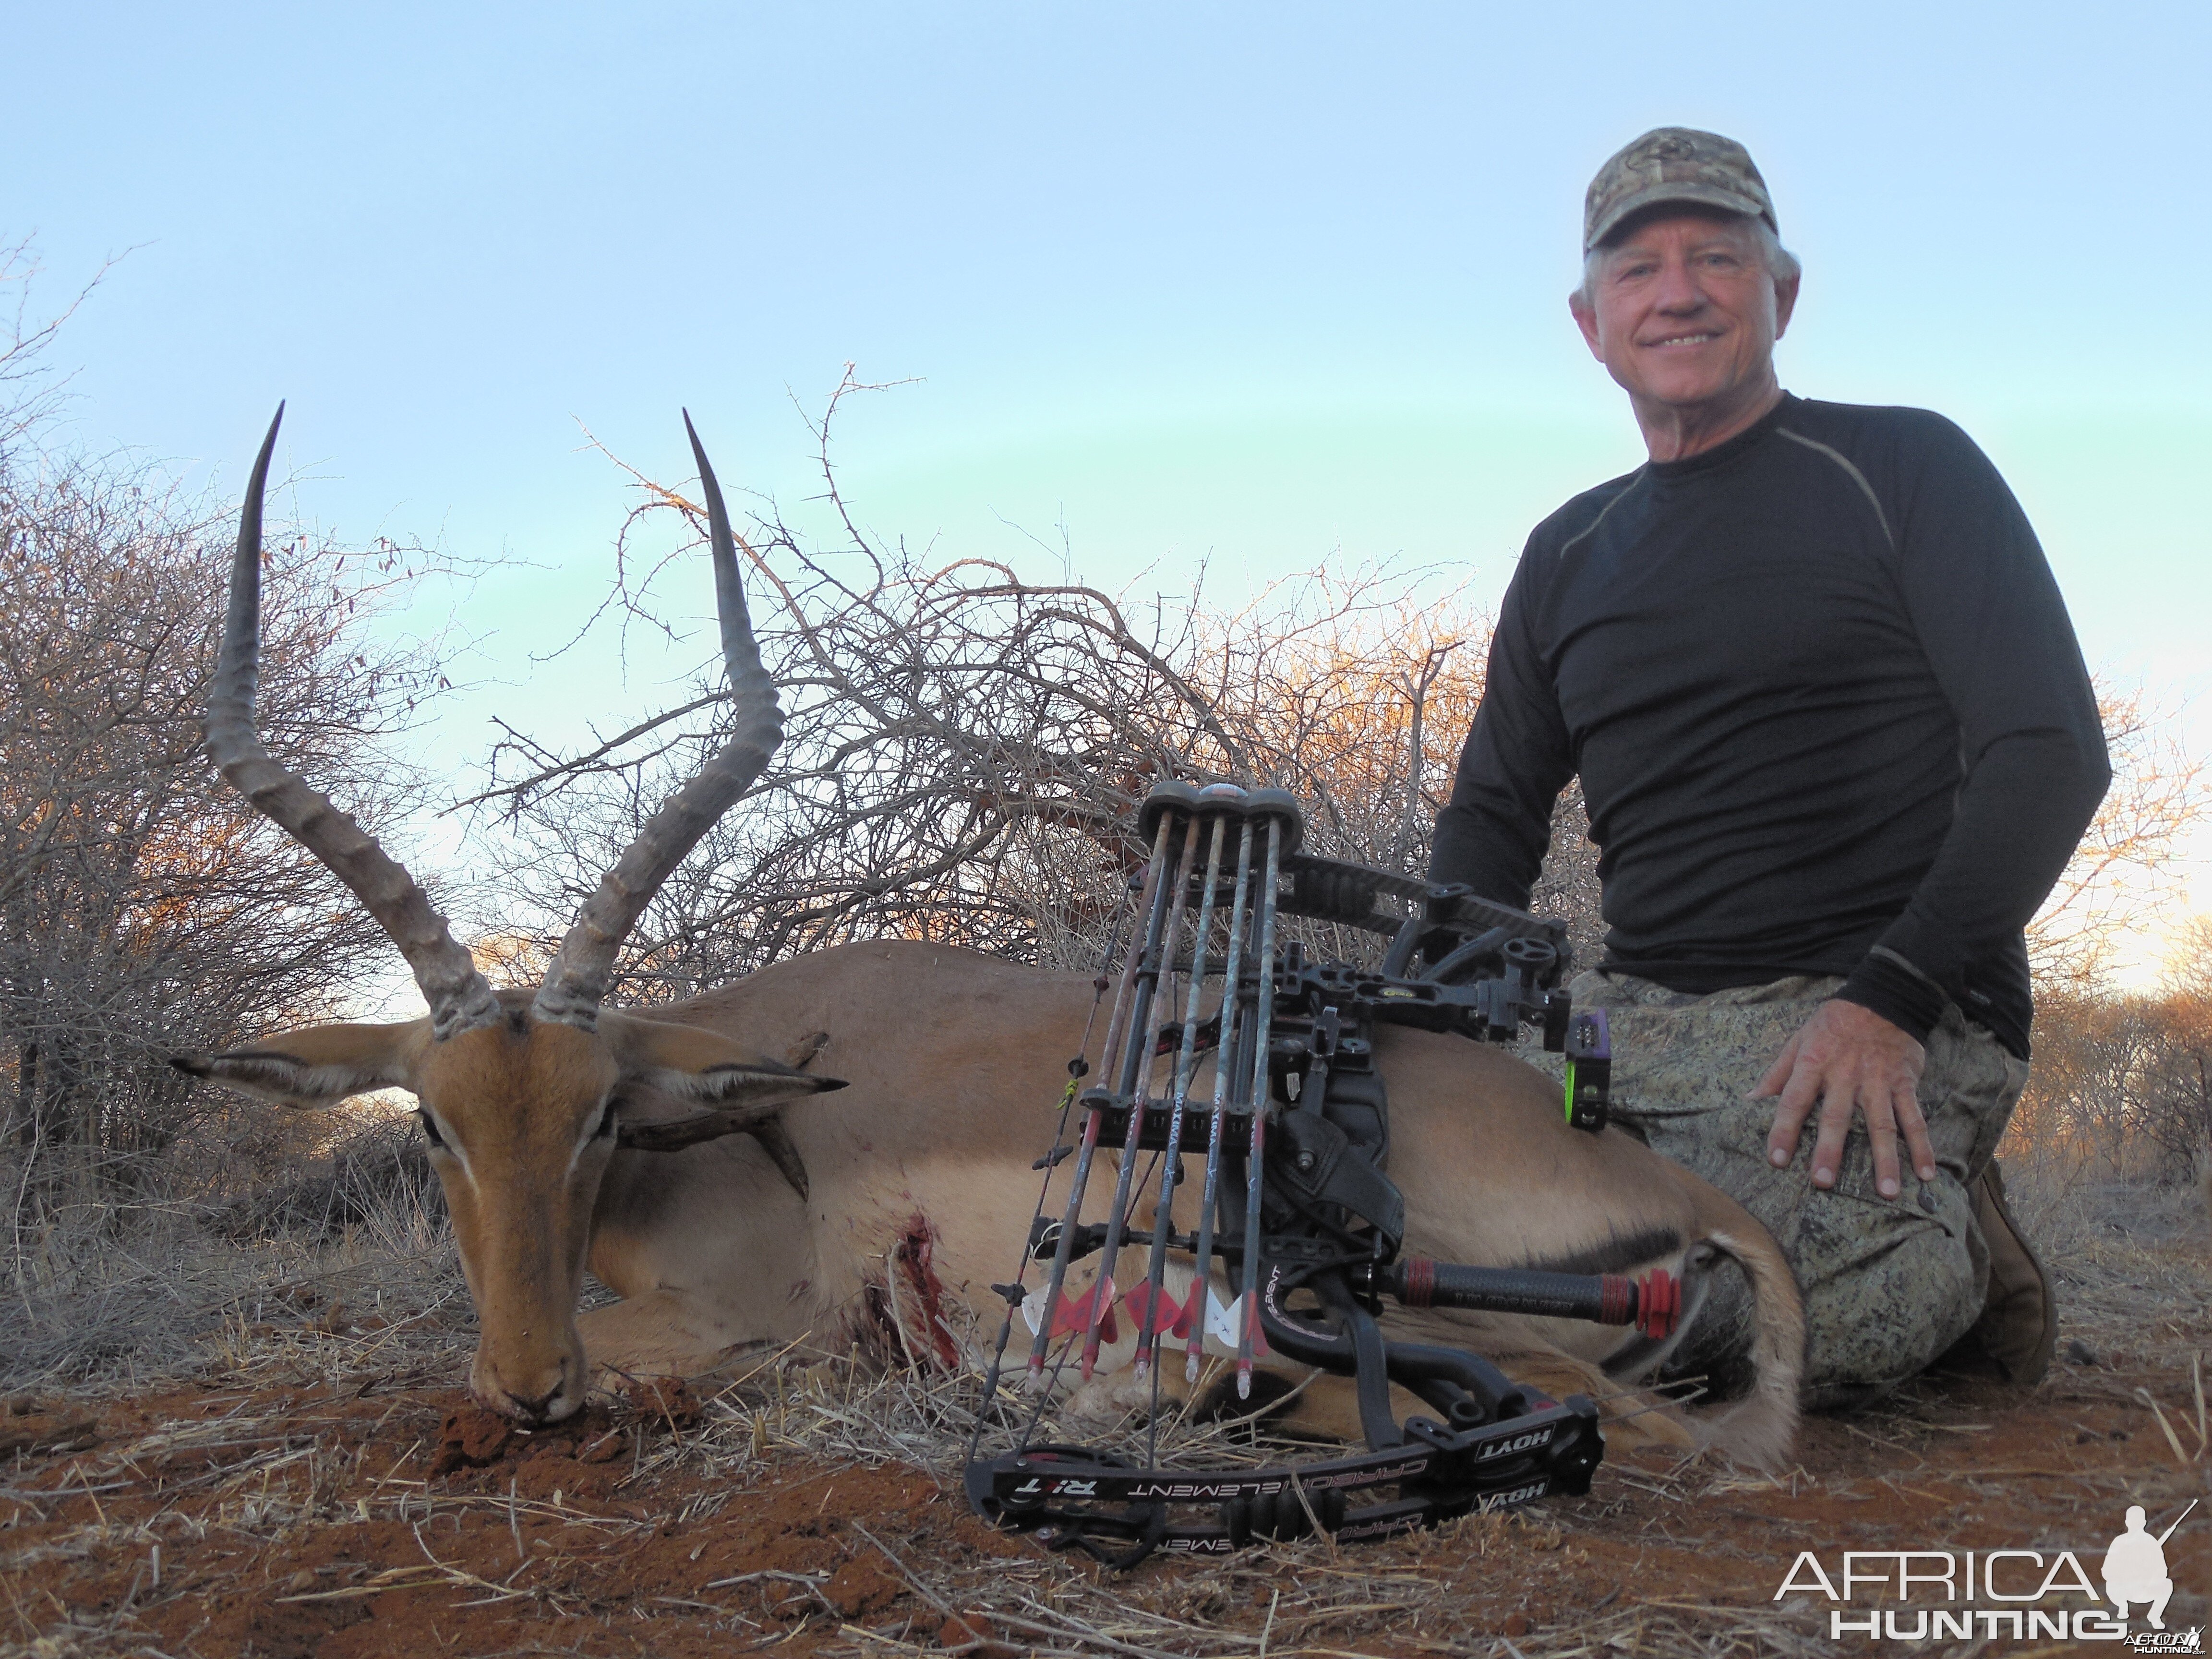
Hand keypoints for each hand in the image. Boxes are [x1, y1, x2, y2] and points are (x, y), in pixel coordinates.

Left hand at [1754, 1000, 1934, 1198]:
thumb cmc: (1834, 1023)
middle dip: (1830, 1151)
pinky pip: (1915, 1118)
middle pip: (1836, 1117)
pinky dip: (1923, 1146)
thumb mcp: (1799, 1039)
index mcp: (1814, 1063)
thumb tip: (1751, 1101)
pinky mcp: (1905, 1084)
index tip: (1777, 1160)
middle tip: (1823, 1182)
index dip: (1783, 1130)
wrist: (1884, 998)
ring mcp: (1879, 1081)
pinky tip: (1926, 1174)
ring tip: (1886, 1193)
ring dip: (1886, 1160)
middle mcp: (1846, 1076)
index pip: (1794, 1101)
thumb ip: (1777, 1073)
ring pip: (1882, 1125)